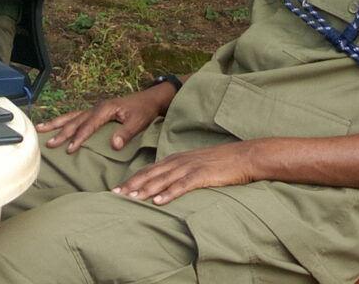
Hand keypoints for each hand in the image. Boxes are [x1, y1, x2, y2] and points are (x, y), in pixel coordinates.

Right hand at [36, 85, 173, 153]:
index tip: (68, 149)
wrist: (149, 99)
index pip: (88, 126)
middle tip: (49, 144)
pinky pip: (76, 116)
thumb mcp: (139, 122)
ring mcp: (95, 108)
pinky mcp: (96, 111)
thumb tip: (115, 145)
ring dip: (56, 123)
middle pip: (75, 121)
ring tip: (39, 129)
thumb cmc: (144, 110)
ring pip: (71, 116)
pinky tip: (55, 125)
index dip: (78, 138)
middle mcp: (97, 107)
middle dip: (61, 132)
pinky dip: (64, 120)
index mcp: (105, 109)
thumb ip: (126, 133)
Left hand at [113, 141, 255, 204]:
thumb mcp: (195, 166)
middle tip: (114, 196)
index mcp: (175, 159)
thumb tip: (164, 187)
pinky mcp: (202, 175)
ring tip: (130, 200)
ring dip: (145, 190)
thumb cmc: (220, 163)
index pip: (148, 170)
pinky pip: (182, 185)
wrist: (244, 156)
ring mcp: (190, 167)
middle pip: (150, 174)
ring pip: (162, 179)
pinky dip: (169, 193)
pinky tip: (159, 202)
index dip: (131, 180)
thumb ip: (179, 173)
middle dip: (131, 185)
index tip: (115, 190)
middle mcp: (178, 161)